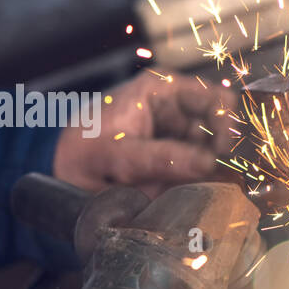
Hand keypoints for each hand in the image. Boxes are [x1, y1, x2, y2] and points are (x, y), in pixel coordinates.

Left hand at [53, 71, 237, 194]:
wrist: (60, 173)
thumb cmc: (82, 149)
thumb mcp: (115, 153)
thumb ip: (159, 158)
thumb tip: (208, 164)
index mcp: (163, 91)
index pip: (215, 100)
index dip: (228, 126)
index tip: (226, 157)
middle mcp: (178, 111)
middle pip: (222, 130)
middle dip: (227, 156)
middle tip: (228, 182)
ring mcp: (180, 139)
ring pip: (218, 155)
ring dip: (219, 175)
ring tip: (215, 193)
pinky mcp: (180, 166)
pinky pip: (205, 175)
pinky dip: (209, 187)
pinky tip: (206, 198)